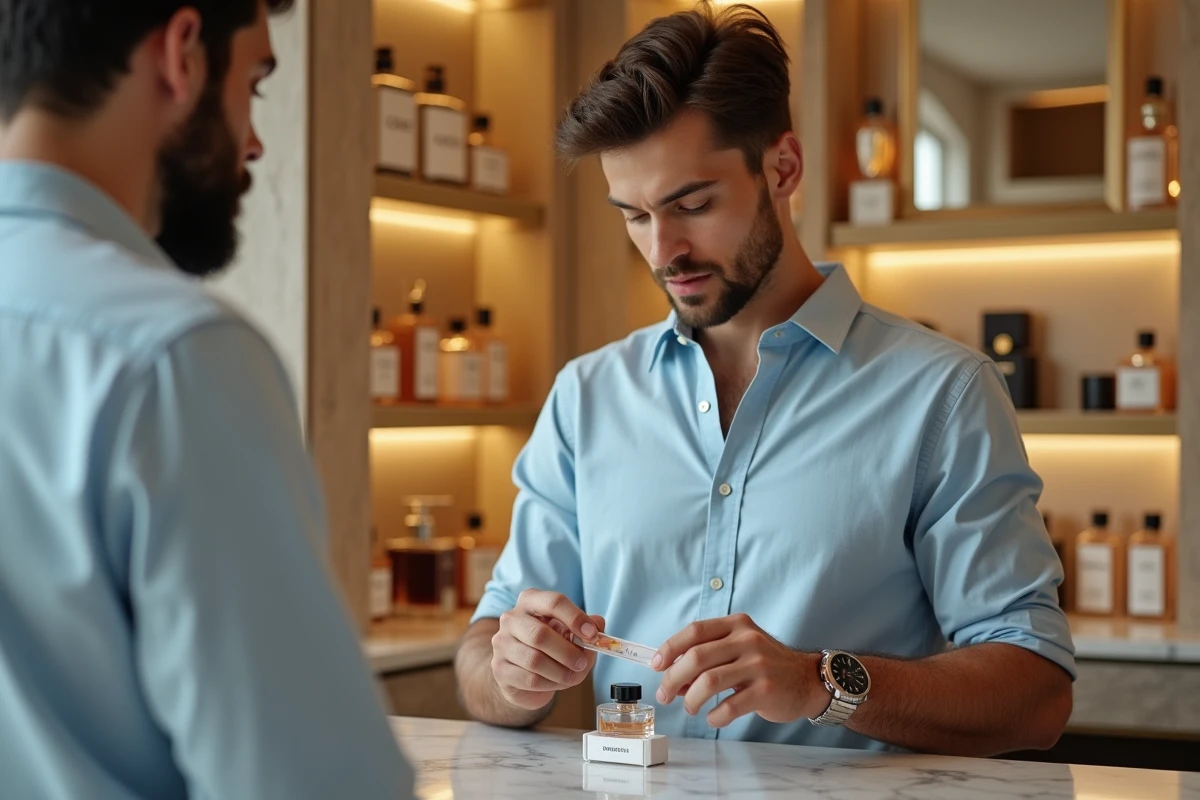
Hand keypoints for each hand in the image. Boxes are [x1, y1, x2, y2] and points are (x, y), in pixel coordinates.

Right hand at [490, 589, 604, 710]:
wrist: (522, 673)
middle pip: (540, 634)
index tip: (592, 635)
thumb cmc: (549, 646)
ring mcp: (502, 643)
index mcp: (531, 600)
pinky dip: (550, 684)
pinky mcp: (500, 669)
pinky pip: (530, 680)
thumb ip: (587, 627)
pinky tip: (556, 682)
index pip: (553, 602)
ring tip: (572, 676)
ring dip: (561, 672)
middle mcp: (512, 618)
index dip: (575, 618)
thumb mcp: (570, 632)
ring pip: (535, 661)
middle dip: (568, 652)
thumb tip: (598, 624)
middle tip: (582, 663)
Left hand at [652, 613, 824, 727]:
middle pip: (696, 657)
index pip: (694, 631)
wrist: (807, 680)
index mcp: (736, 625)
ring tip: (690, 708)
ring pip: (708, 682)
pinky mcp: (766, 690)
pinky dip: (714, 716)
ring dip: (691, 699)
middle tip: (664, 694)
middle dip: (673, 678)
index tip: (656, 666)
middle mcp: (747, 640)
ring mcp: (758, 665)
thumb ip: (708, 659)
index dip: (670, 648)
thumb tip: (673, 679)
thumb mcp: (739, 649)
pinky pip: (729, 706)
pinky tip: (713, 717)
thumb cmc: (766, 664)